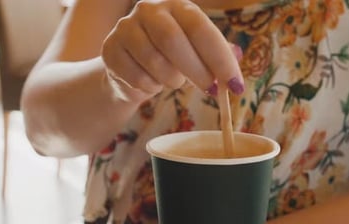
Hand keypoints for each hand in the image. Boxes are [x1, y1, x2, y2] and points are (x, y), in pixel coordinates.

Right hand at [101, 0, 243, 101]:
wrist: (132, 65)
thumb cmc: (172, 56)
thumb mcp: (198, 50)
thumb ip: (218, 54)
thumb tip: (237, 61)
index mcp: (177, 6)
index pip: (200, 28)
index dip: (219, 58)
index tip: (236, 85)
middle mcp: (148, 10)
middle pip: (172, 40)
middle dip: (197, 70)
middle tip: (211, 90)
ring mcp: (125, 28)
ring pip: (154, 61)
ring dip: (171, 80)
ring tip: (175, 81)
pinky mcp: (110, 50)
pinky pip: (136, 77)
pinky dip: (151, 87)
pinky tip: (153, 83)